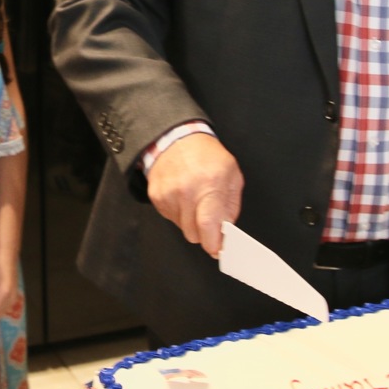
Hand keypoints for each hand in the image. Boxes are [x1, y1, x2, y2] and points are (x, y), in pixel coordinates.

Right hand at [146, 132, 243, 257]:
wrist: (176, 139)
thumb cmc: (206, 155)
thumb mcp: (232, 175)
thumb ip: (231, 205)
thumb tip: (226, 230)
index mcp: (208, 185)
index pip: (207, 226)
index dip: (213, 244)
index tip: (217, 249)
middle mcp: (186, 192)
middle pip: (194, 234)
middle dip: (204, 232)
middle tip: (209, 218)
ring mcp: (168, 195)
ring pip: (182, 228)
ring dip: (191, 222)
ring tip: (195, 201)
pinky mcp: (156, 198)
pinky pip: (171, 218)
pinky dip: (180, 213)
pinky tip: (183, 197)